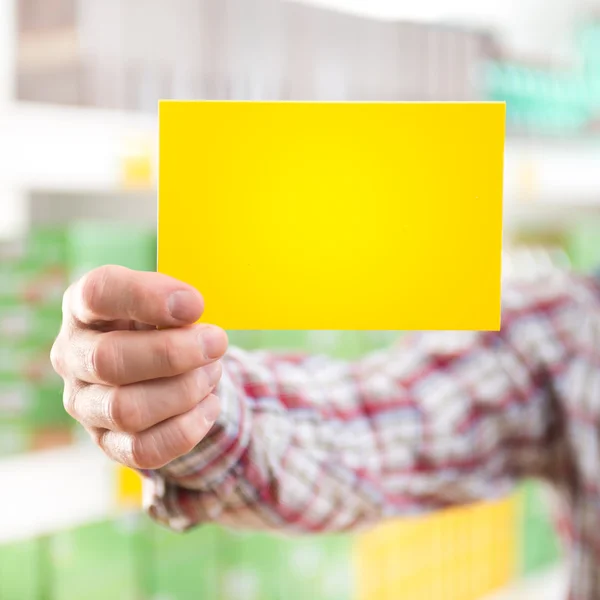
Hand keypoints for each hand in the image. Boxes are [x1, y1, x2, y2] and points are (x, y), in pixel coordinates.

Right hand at [50, 265, 227, 469]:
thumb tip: (189, 311)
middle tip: (216, 343)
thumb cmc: (161, 323)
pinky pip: (143, 450)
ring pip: (125, 410)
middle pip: (108, 360)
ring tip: (211, 373)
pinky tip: (209, 405)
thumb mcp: (164, 300)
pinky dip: (186, 430)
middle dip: (173, 353)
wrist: (159, 363)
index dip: (148, 297)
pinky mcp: (107, 442)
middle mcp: (73, 355)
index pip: (98, 293)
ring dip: (183, 391)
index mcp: (84, 307)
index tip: (195, 305)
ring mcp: (85, 403)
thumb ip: (174, 301)